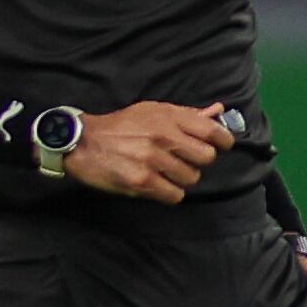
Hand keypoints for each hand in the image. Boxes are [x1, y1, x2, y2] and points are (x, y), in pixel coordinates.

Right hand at [65, 102, 233, 203]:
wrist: (82, 142)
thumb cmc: (120, 126)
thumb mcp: (152, 111)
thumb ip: (186, 114)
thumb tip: (218, 111)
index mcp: (167, 117)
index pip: (212, 131)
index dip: (223, 141)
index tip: (220, 146)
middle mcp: (163, 137)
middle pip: (206, 158)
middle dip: (198, 161)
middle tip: (184, 160)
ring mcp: (153, 160)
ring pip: (191, 178)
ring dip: (181, 179)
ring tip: (165, 173)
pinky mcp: (142, 182)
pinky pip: (175, 195)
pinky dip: (169, 193)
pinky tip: (158, 185)